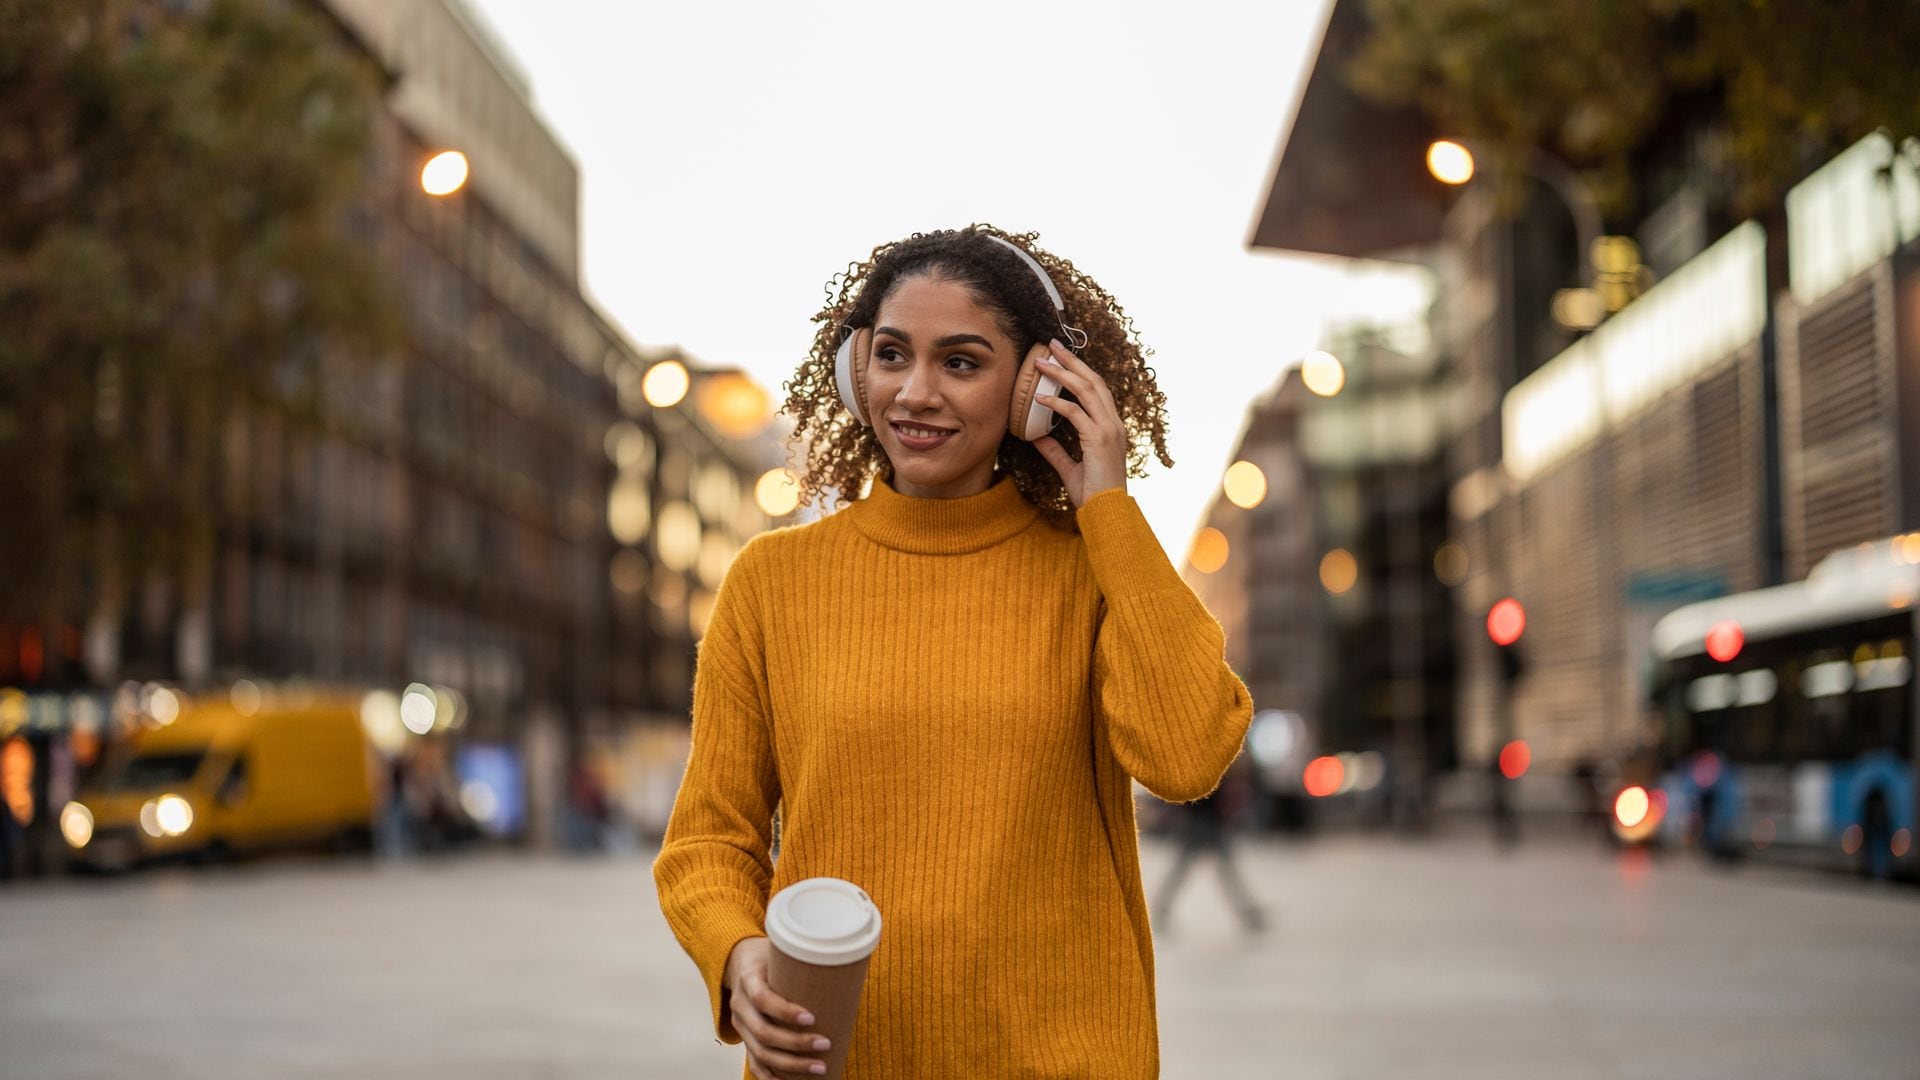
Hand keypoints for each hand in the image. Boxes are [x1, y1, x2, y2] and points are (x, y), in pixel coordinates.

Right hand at [725, 937, 830, 1078]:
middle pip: (763, 1032)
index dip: (785, 1011)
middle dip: (796, 1043)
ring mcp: (740, 1024)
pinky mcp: (744, 1037)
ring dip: (790, 1064)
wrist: (740, 961)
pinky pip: (753, 1062)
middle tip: (825, 1044)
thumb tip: (850, 968)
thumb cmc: (770, 956)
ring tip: (819, 1067)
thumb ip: (806, 960)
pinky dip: (770, 1077)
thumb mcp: (782, 950)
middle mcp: (740, 1004)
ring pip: (760, 1052)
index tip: (812, 1018)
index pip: (762, 999)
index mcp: (748, 978)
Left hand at [1030, 338, 1126, 506]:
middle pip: (1093, 381)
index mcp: (1111, 427)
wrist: (1106, 512)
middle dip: (1072, 360)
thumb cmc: (1092, 494)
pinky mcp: (1099, 439)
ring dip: (1062, 373)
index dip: (1079, 370)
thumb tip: (1038, 437)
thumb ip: (1055, 451)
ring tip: (1041, 362)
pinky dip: (1056, 402)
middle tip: (1051, 345)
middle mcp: (1113, 423)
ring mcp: (1109, 429)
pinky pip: (1075, 413)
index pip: (1096, 390)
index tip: (1061, 357)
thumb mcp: (1069, 468)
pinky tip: (1038, 398)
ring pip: (1086, 390)